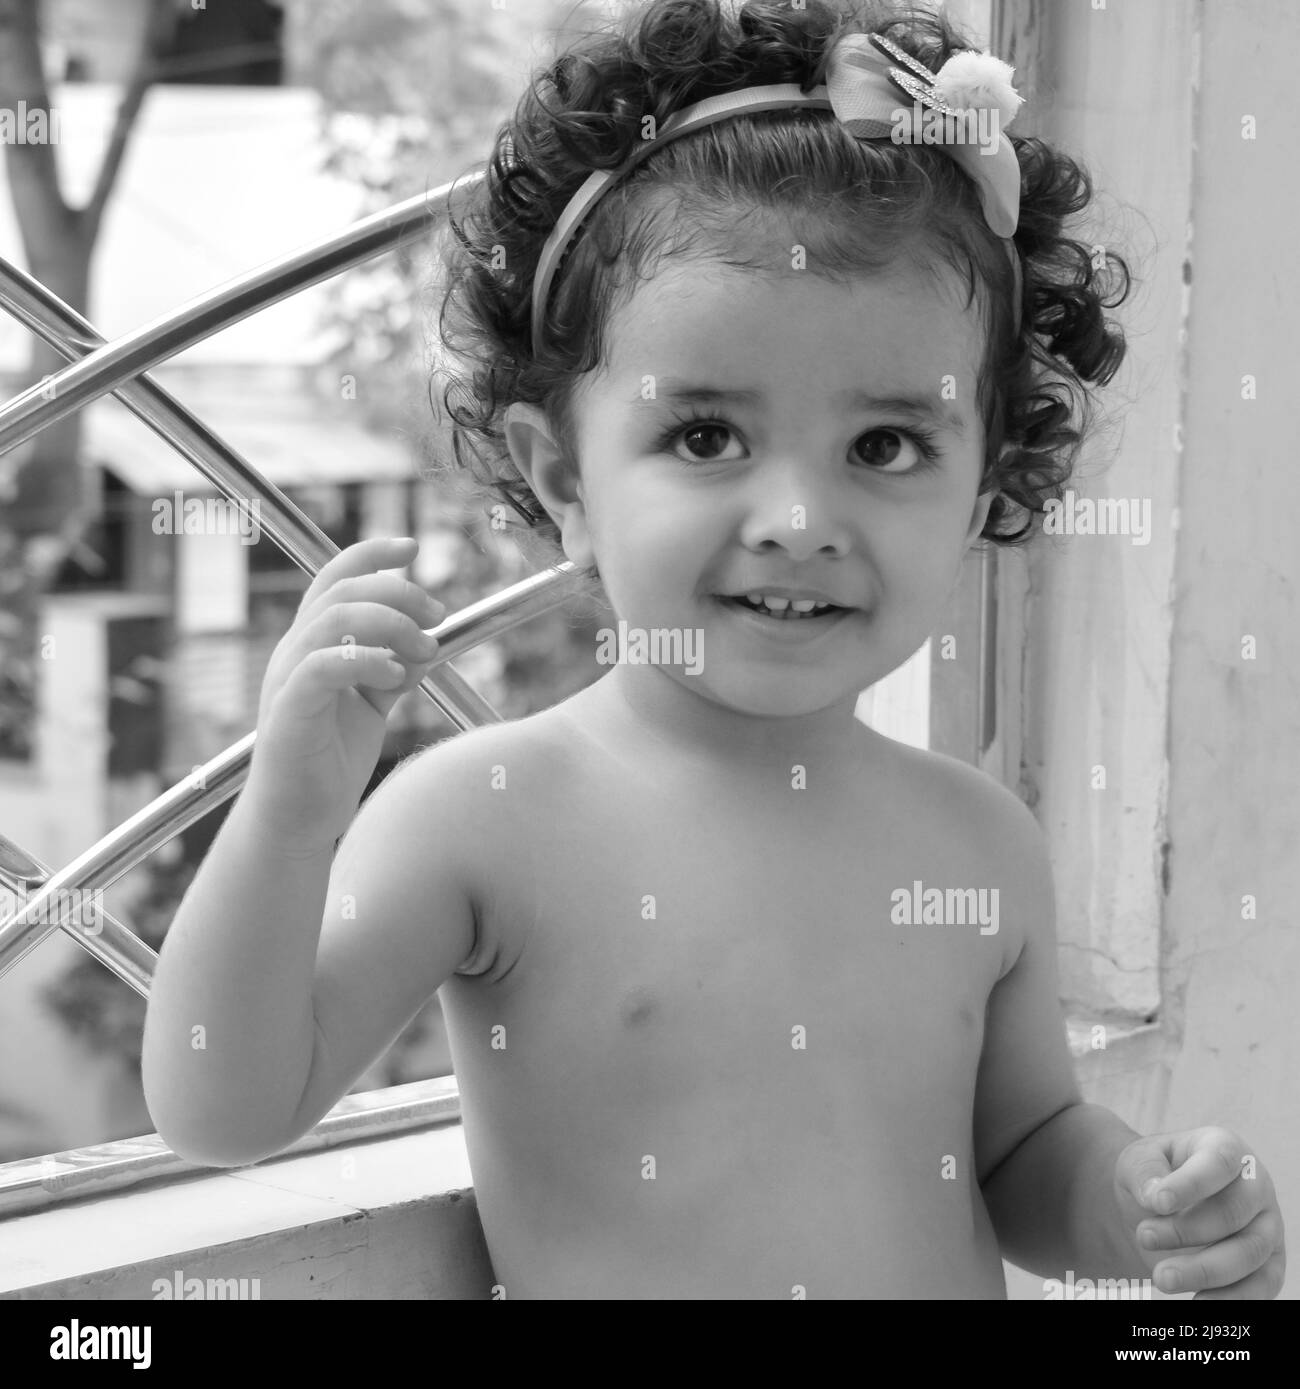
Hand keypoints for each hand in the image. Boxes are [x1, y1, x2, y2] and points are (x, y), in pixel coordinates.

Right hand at [245, 537, 444, 852]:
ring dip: (391, 626)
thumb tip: (429, 642)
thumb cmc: (331, 760)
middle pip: (343, 591)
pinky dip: (365, 661)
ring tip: (426, 650)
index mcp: (313, 643)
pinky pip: (322, 666)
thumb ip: (396, 668)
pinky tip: (398, 675)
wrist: (298, 818)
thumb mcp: (374, 704)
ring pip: (334, 620)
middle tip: (438, 617)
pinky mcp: (290, 711)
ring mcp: (288, 679)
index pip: (334, 578)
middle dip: (399, 594)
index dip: (371, 554)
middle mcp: (295, 652)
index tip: (412, 546)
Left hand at [1115, 1127, 1285, 1297]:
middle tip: (1144, 1237)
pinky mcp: (1270, 1263)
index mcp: (1226, 1148)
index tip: (1157, 1203)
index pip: (1218, 1162)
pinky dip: (1230, 1299)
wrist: (1162, 1205)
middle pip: (1233, 1212)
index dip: (1190, 1184)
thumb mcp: (1138, 1160)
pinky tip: (1195, 1302)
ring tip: (1160, 1278)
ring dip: (1204, 1270)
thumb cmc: (1154, 1174)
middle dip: (1186, 1231)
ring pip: (1250, 1252)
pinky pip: (1262, 1287)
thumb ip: (1145, 1171)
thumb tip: (1155, 1196)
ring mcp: (1268, 1225)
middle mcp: (1256, 1185)